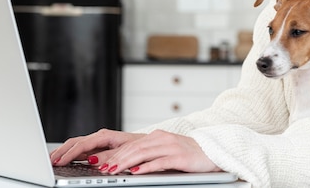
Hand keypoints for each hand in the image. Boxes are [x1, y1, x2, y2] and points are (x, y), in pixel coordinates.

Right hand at [50, 128, 140, 165]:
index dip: (70, 153)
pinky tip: (63, 160)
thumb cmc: (141, 146)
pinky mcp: (98, 148)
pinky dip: (70, 154)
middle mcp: (100, 137)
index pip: (83, 144)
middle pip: (75, 143)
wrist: (149, 144)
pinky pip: (80, 150)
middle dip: (61, 151)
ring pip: (76, 145)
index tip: (60, 162)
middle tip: (49, 161)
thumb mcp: (128, 150)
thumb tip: (93, 160)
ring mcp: (98, 142)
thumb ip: (110, 156)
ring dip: (63, 152)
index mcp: (106, 136)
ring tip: (51, 160)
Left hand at [50, 129, 220, 174]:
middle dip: (114, 158)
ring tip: (112, 170)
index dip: (112, 153)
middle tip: (99, 168)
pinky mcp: (180, 156)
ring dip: (125, 162)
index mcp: (155, 136)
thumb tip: (124, 165)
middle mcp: (161, 138)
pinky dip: (147, 167)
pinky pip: (160, 162)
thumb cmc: (187, 155)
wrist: (213, 152)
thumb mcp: (164, 152)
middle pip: (133, 148)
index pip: (129, 144)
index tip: (96, 162)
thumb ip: (145, 156)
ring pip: (143, 153)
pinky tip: (137, 173)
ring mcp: (170, 146)